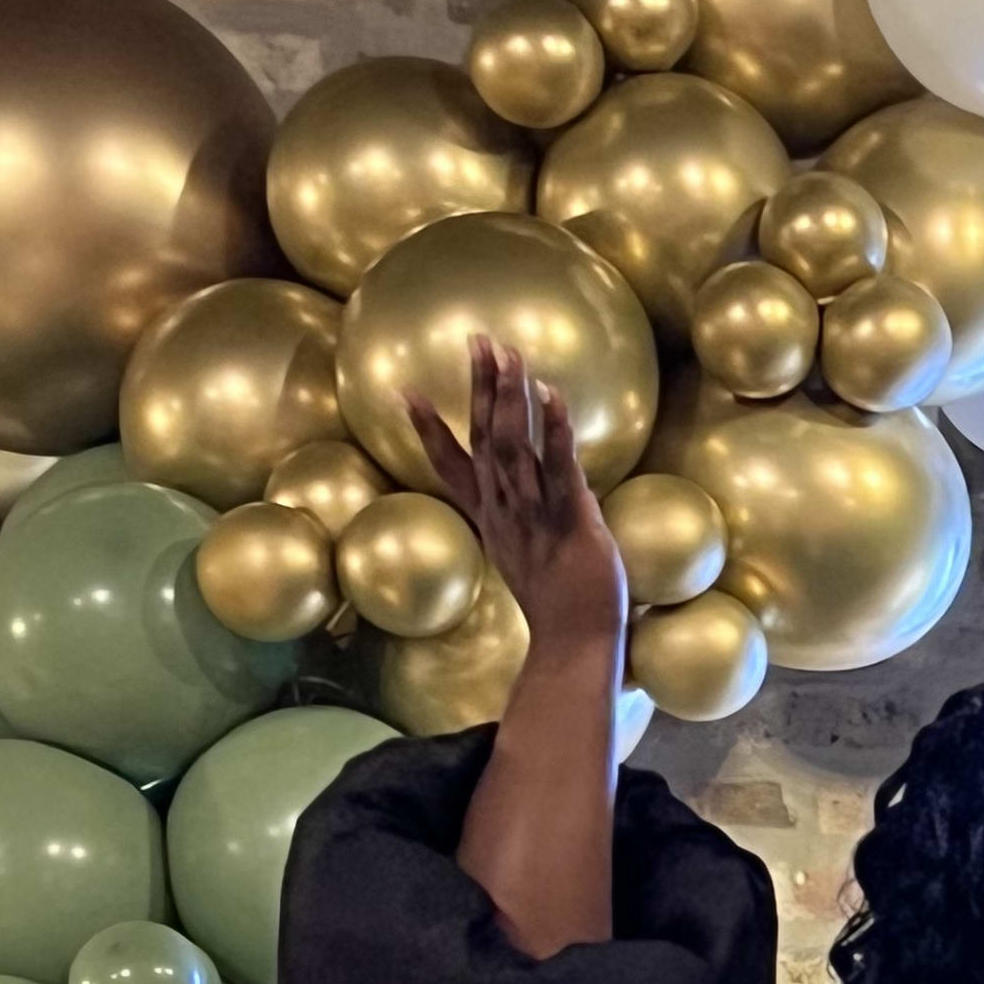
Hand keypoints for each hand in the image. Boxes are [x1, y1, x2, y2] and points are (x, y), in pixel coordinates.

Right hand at [402, 336, 624, 656]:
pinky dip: (555, 430)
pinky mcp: (569, 519)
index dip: (428, 429)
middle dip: (479, 388)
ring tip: (510, 354)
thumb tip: (537, 492)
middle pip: (483, 439)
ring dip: (511, 397)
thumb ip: (524, 520)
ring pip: (513, 446)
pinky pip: (559, 468)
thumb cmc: (561, 604)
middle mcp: (504, 510)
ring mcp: (533, 514)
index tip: (407, 392)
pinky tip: (552, 395)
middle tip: (478, 340)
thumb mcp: (528, 556)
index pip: (452, 466)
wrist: (576, 643)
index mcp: (490, 519)